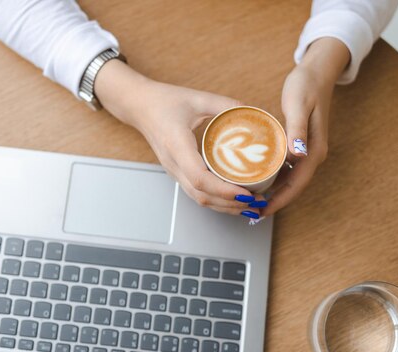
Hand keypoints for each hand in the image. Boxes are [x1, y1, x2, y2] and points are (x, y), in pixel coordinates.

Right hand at [95, 60, 262, 216]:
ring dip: (225, 206)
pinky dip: (217, 200)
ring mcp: (174, 171)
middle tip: (257, 203)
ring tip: (250, 206)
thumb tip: (253, 113)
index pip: (199, 178)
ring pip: (199, 198)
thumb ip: (226, 105)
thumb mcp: (198, 98)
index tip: (246, 193)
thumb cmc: (164, 101)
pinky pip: (197, 193)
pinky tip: (233, 199)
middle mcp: (174, 164)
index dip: (224, 190)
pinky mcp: (177, 173)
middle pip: (202, 196)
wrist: (139, 106)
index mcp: (177, 145)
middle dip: (231, 205)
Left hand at [261, 37, 349, 216]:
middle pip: (293, 187)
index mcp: (314, 150)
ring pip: (289, 180)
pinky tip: (256, 179)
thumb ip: (297, 130)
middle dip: (274, 202)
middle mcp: (312, 154)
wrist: (317, 71)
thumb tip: (297, 155)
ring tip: (251, 201)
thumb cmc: (306, 86)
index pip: (297, 184)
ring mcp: (306, 151)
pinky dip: (272, 177)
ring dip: (272, 192)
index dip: (280, 200)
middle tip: (251, 212)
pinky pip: (285, 168)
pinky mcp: (299, 146)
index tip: (262, 211)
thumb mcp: (298, 106)